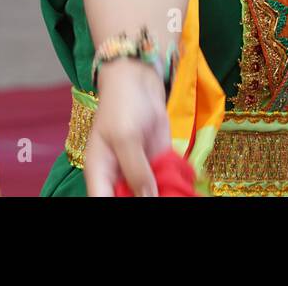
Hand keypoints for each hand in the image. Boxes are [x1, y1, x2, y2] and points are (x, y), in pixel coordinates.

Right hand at [83, 58, 169, 196]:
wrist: (139, 80)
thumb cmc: (122, 104)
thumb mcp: (126, 137)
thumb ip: (136, 169)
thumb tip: (147, 198)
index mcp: (100, 174)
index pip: (103, 201)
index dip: (117, 207)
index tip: (142, 200)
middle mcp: (119, 178)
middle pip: (130, 200)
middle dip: (148, 199)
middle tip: (165, 193)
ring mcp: (140, 172)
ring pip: (151, 194)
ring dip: (165, 194)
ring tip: (179, 193)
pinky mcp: (158, 164)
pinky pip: (167, 183)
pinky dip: (177, 187)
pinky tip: (186, 188)